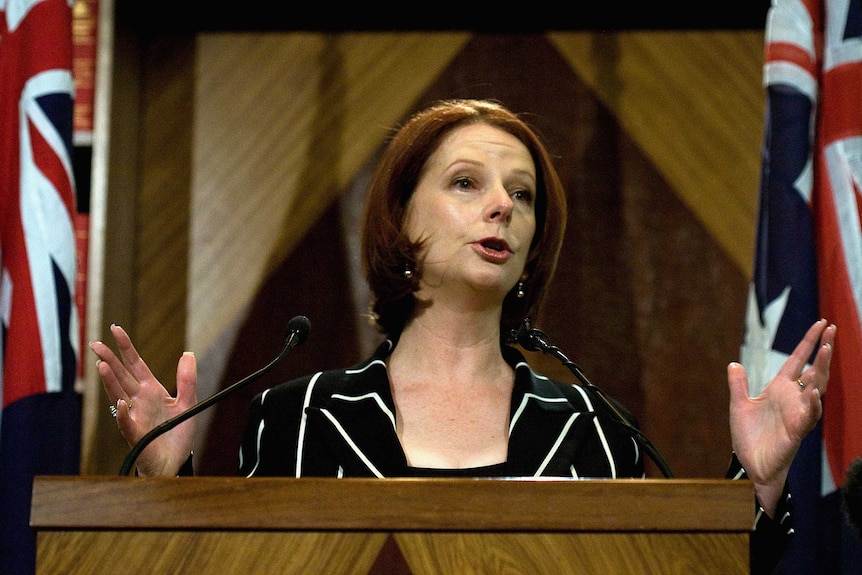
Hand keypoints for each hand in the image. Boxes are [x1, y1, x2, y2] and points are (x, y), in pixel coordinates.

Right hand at [91, 325, 197, 476]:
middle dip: (109, 360)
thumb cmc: (177, 433)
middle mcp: (139, 400)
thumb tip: (188, 353)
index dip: (126, 348)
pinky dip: (124, 414)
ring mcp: (134, 416)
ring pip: (118, 395)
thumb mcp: (188, 403)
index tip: (116, 329)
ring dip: (110, 382)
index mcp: (151, 390)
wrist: (175, 461)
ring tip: (102, 366)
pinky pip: (127, 423)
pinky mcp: (136, 435)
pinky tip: (122, 404)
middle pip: (122, 376)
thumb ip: (187, 380)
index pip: (135, 364)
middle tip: (97, 344)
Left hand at [728, 319, 834, 515]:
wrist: (751, 464)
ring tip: (827, 349)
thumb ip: (738, 385)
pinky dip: (812, 404)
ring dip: (821, 370)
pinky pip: (808, 416)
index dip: (809, 342)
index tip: (821, 324)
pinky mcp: (796, 431)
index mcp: (780, 389)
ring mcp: (797, 413)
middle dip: (823, 349)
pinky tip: (814, 392)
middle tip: (831, 329)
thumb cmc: (749, 436)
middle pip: (813, 369)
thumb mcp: (739, 405)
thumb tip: (733, 364)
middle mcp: (793, 398)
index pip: (798, 360)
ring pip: (816, 388)